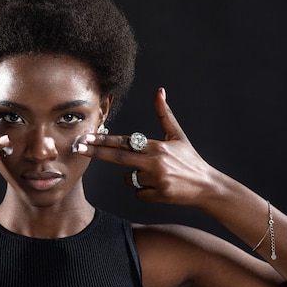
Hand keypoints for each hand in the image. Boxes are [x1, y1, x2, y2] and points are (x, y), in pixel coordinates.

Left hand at [76, 87, 218, 207]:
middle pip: (118, 158)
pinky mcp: (158, 196)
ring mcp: (156, 180)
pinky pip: (138, 193)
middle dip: (96, 153)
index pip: (124, 142)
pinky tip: (160, 188)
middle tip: (79, 148)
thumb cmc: (190, 160)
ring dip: (134, 177)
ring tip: (156, 174)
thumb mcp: (177, 136)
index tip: (87, 136)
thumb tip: (159, 90)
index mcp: (157, 146)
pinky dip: (144, 192)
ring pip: (128, 179)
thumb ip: (164, 115)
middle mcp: (155, 162)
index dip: (104, 139)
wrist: (207, 187)